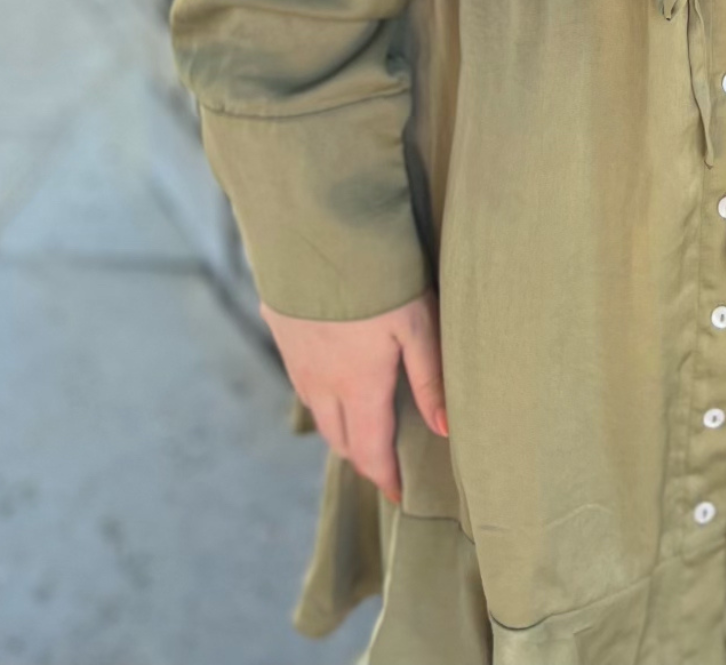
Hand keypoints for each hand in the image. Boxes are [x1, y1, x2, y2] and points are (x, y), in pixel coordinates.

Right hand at [261, 285, 449, 503]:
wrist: (315, 228)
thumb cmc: (379, 274)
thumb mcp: (418, 322)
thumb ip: (430, 378)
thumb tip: (445, 430)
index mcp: (358, 385)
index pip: (371, 450)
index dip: (386, 477)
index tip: (400, 496)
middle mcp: (321, 382)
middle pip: (340, 439)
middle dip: (363, 457)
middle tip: (385, 465)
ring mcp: (296, 359)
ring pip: (318, 412)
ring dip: (339, 428)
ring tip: (362, 427)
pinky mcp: (281, 331)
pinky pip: (301, 380)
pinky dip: (320, 395)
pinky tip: (332, 380)